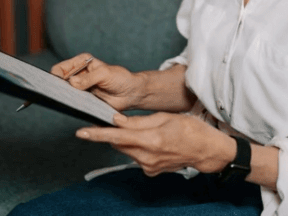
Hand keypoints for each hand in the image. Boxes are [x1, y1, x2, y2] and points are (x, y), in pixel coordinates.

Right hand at [51, 53, 144, 111]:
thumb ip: (89, 78)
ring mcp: (79, 88)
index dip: (55, 76)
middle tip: (57, 96)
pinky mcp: (83, 100)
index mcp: (81, 62)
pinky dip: (70, 106)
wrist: (131, 93)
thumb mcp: (105, 74)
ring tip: (65, 103)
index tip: (56, 85)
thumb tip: (72, 82)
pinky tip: (71, 108)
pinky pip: (72, 103)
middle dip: (56, 89)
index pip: (60, 68)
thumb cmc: (121, 78)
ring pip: (64, 93)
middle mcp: (78, 74)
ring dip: (63, 98)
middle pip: (58, 82)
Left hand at [75, 112, 236, 176]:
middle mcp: (147, 156)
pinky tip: (154, 142)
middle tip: (117, 122)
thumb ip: (139, 121)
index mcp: (151, 140)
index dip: (98, 134)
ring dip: (129, 140)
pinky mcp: (151, 171)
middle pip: (120, 144)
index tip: (81, 132)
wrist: (207, 150)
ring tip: (147, 130)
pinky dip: (138, 148)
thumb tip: (117, 121)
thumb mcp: (166, 117)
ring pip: (127, 150)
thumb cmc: (191, 129)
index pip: (117, 137)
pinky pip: (137, 157)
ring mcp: (149, 166)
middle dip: (115, 133)